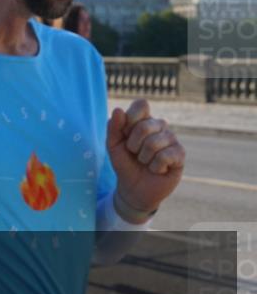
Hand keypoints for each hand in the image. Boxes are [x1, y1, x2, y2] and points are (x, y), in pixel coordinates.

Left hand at [107, 99, 184, 217]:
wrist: (134, 188)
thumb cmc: (125, 163)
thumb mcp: (113, 146)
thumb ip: (113, 128)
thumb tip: (118, 109)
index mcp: (143, 119)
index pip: (142, 104)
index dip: (130, 118)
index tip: (125, 133)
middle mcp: (159, 126)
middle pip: (144, 126)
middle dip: (132, 145)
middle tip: (134, 153)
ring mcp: (172, 139)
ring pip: (153, 143)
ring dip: (143, 158)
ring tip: (146, 162)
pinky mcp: (180, 154)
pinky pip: (165, 156)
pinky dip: (155, 167)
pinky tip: (157, 169)